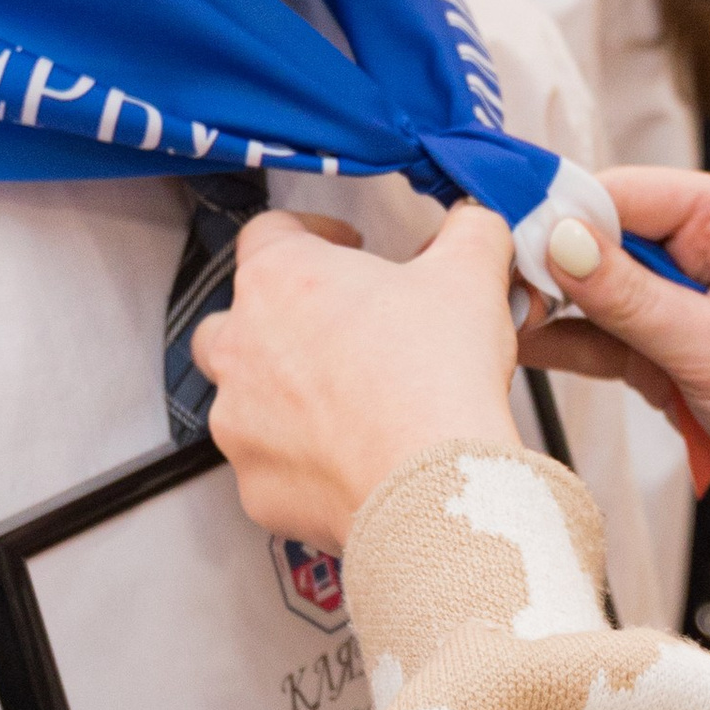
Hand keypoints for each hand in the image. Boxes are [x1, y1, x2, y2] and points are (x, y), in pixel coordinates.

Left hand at [196, 204, 522, 547]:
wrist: (431, 484)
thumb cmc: (437, 377)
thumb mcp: (471, 273)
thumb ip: (469, 229)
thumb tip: (474, 223)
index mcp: (280, 279)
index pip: (269, 231)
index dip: (312, 232)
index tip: (347, 248)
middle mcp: (242, 347)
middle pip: (235, 317)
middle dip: (279, 318)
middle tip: (337, 328)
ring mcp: (240, 422)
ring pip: (241, 396)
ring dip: (282, 393)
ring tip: (345, 399)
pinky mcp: (255, 485)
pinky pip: (267, 464)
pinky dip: (299, 459)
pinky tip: (349, 456)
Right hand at [522, 169, 709, 560]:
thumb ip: (631, 296)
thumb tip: (560, 238)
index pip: (624, 190)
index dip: (559, 210)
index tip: (500, 232)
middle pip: (603, 235)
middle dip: (548, 261)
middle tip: (490, 285)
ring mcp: (690, 303)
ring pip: (598, 289)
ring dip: (553, 306)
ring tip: (494, 317)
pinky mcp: (675, 352)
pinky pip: (608, 336)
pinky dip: (570, 344)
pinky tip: (524, 345)